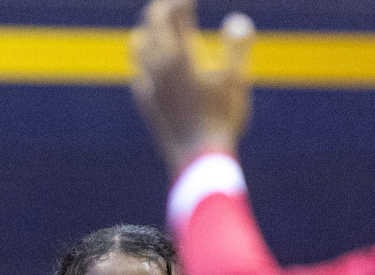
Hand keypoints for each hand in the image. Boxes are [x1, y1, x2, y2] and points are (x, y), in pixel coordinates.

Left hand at [130, 0, 254, 175]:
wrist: (198, 158)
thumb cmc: (222, 119)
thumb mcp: (236, 81)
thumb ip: (237, 48)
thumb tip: (236, 20)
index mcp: (181, 55)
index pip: (174, 12)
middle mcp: (159, 66)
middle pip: (152, 22)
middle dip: (164, 8)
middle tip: (178, 4)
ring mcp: (149, 84)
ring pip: (138, 46)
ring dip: (149, 30)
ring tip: (159, 26)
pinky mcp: (146, 102)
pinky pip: (138, 73)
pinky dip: (144, 60)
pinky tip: (151, 65)